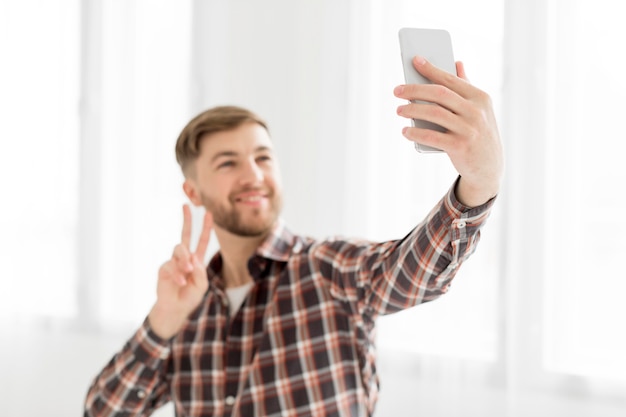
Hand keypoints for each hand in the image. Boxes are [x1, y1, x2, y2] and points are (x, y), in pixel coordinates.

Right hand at [148, 204, 212, 338]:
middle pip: (185, 235)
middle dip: (187, 220)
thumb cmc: (190, 296)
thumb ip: (201, 273)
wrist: (175, 309)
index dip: (206, 227)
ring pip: (179, 249)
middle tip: (186, 206)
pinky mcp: (164, 269)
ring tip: (188, 271)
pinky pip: (171, 266)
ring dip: (185, 259)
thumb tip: (193, 259)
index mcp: (196, 259)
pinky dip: (178, 274)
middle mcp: (184, 257)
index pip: (201, 240)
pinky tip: (181, 282)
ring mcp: (173, 262)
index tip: (208, 213)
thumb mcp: (201, 286)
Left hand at [394, 56, 503, 206]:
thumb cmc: (479, 134)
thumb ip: (466, 87)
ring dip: (412, 110)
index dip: (431, 69)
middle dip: (415, 89)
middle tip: (397, 90)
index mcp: (480, 97)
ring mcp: (469, 129)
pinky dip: (416, 132)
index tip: (415, 60)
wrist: (489, 168)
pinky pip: (432, 136)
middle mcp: (476, 111)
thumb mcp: (479, 110)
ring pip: (434, 113)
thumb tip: (457, 63)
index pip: (450, 79)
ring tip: (399, 110)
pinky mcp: (460, 147)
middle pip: (439, 94)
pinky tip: (405, 131)